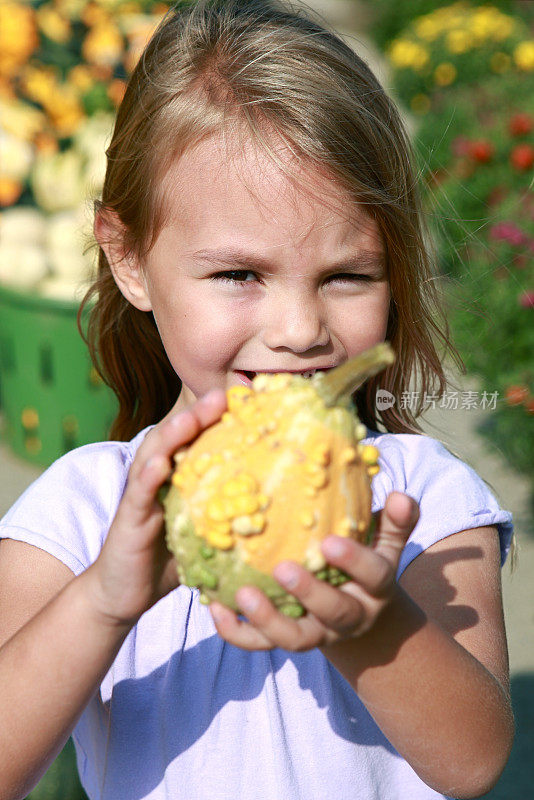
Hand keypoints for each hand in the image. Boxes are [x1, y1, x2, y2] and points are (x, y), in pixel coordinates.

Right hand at [86, 389, 227, 627]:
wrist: (121, 596)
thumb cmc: (166, 564)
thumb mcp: (203, 536)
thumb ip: (228, 519)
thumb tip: (280, 514)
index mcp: (175, 481)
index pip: (194, 442)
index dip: (214, 420)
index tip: (242, 401)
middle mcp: (155, 481)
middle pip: (174, 439)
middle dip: (196, 415)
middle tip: (221, 396)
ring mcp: (139, 499)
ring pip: (152, 457)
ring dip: (171, 436)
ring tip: (190, 418)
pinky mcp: (128, 521)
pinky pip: (137, 495)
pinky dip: (148, 477)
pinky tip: (160, 465)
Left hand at [209, 492, 419, 649]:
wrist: (362, 619)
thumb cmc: (366, 566)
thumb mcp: (385, 545)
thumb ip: (395, 522)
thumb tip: (403, 496)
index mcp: (375, 588)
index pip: (373, 576)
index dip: (354, 561)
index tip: (330, 542)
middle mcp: (348, 616)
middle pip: (333, 612)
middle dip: (308, 593)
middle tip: (282, 568)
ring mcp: (317, 633)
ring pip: (295, 638)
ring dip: (267, 619)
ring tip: (242, 594)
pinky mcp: (286, 640)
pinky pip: (259, 644)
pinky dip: (236, 631)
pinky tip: (215, 607)